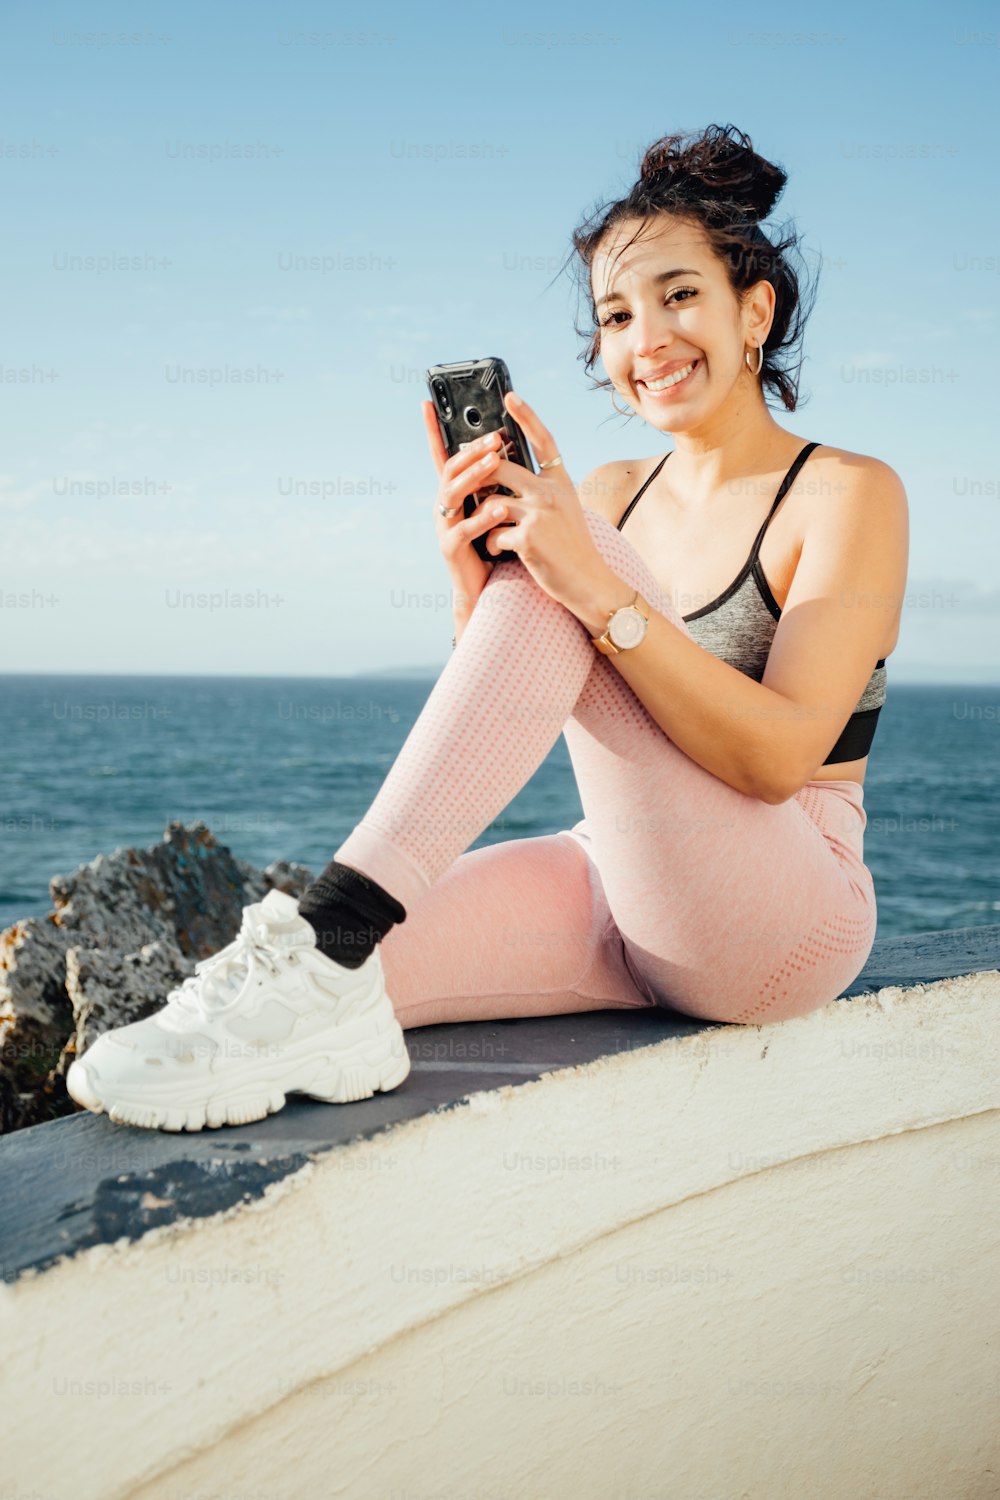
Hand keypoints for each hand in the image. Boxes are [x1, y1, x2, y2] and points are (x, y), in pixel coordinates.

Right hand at [422, 399, 512, 621]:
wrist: (483, 586)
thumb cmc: (491, 543)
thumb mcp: (492, 506)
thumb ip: (493, 482)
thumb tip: (507, 448)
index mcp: (452, 493)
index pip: (442, 455)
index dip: (432, 430)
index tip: (427, 403)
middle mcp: (443, 505)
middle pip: (450, 470)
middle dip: (472, 451)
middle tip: (495, 437)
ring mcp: (444, 526)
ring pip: (453, 494)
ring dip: (475, 475)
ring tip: (497, 461)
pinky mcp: (451, 548)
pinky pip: (464, 529)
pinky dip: (483, 517)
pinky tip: (500, 508)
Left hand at [480, 391, 606, 614]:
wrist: (589, 582)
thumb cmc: (572, 549)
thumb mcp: (565, 510)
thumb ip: (542, 490)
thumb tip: (508, 473)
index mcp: (561, 482)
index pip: (544, 440)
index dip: (526, 416)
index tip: (510, 396)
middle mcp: (551, 492)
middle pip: (500, 466)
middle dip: (479, 475)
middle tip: (468, 483)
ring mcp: (539, 513)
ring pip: (491, 501)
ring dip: (483, 520)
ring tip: (492, 535)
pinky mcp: (528, 537)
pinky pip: (492, 532)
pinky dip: (491, 544)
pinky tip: (499, 552)